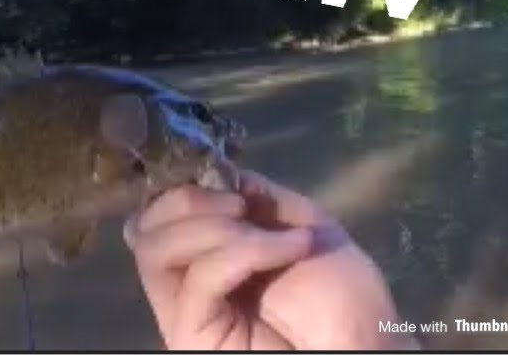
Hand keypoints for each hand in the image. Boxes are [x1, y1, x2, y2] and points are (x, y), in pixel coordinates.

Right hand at [125, 169, 419, 350]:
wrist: (365, 348)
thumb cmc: (343, 299)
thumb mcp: (302, 224)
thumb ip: (258, 199)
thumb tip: (217, 171)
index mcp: (203, 254)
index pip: (156, 213)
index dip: (178, 185)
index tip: (221, 174)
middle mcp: (184, 280)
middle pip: (142, 226)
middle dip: (188, 200)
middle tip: (240, 204)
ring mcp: (183, 308)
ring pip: (153, 248)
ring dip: (212, 226)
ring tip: (263, 233)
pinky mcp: (189, 332)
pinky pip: (199, 277)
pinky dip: (244, 252)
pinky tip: (287, 248)